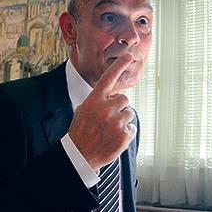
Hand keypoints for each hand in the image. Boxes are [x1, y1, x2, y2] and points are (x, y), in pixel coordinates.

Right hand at [68, 53, 136, 169]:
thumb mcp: (83, 111)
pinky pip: (132, 128)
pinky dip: (125, 134)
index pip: (109, 78)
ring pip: (129, 114)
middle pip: (124, 99)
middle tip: (108, 119)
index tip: (129, 55)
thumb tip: (113, 95)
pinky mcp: (124, 136)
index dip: (120, 65)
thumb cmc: (81, 132)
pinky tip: (113, 139)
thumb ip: (97, 100)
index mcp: (94, 100)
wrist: (79, 156)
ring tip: (108, 131)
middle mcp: (106, 109)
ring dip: (122, 121)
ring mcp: (116, 123)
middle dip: (119, 107)